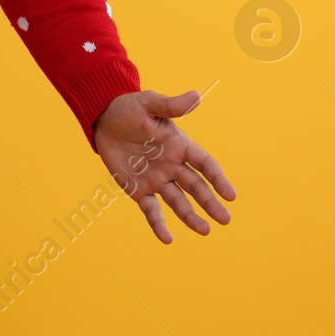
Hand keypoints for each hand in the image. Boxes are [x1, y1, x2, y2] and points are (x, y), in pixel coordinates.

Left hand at [93, 89, 235, 244]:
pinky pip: (152, 210)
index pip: (204, 164)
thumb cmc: (130, 108)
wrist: (103, 118)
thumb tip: (196, 96)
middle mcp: (173, 166)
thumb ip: (171, 105)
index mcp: (180, 146)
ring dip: (191, 216)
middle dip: (210, 203)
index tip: (231, 195)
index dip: (218, 179)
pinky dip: (159, 224)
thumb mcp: (149, 104)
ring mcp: (157, 180)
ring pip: (178, 202)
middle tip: (225, 219)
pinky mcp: (139, 190)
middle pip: (196, 187)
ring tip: (205, 230)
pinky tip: (167, 239)